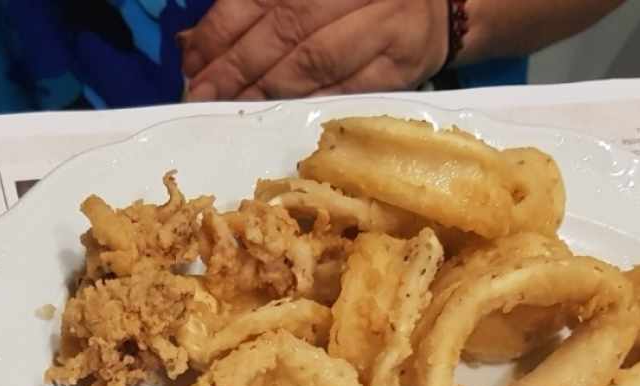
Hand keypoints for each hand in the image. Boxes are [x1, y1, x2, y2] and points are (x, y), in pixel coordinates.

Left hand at [179, 0, 447, 101]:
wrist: (446, 5)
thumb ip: (251, 10)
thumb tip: (194, 44)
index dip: (222, 30)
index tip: (192, 64)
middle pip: (284, 29)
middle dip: (236, 66)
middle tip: (202, 96)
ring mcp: (380, 26)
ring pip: (313, 61)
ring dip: (264, 91)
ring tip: (229, 110)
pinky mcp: (398, 66)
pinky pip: (344, 91)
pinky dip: (304, 107)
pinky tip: (273, 120)